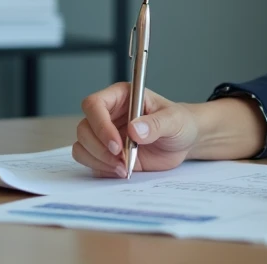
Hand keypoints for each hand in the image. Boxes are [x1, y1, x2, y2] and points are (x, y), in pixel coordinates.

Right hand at [73, 82, 198, 176]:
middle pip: (84, 128)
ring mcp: (105, 134)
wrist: (185, 141)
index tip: (116, 144)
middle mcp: (109, 114)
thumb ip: (156, 123)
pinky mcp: (106, 153)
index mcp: (122, 96)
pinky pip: (89, 161)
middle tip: (121, 159)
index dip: (100, 125)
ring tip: (123, 167)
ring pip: (82, 145)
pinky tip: (121, 170)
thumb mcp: (174, 120)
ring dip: (99, 160)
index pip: (94, 104)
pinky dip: (101, 168)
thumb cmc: (180, 122)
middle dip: (99, 148)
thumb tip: (134, 130)